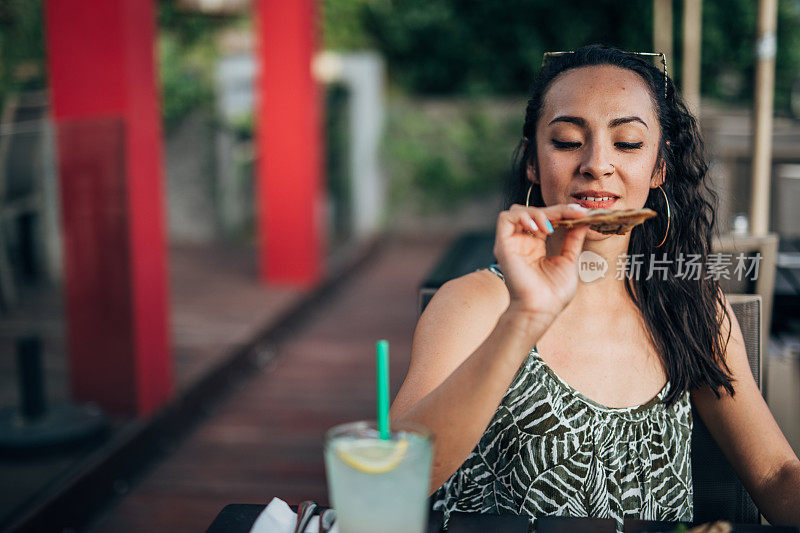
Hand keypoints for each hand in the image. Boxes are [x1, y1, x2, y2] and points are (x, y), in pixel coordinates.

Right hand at [493, 204, 588, 323]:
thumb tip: (584, 220)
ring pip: (518, 211)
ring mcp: (512, 243)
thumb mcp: (569, 260)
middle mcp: (522, 242)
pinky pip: (505, 219)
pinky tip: (538, 228)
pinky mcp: (503, 245)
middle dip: (557, 210)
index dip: (563, 213)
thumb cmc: (553, 293)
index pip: (546, 219)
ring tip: (552, 226)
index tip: (583, 213)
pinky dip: (522, 217)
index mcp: (536, 246)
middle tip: (575, 213)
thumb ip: (573, 239)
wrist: (541, 310)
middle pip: (534, 212)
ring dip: (538, 213)